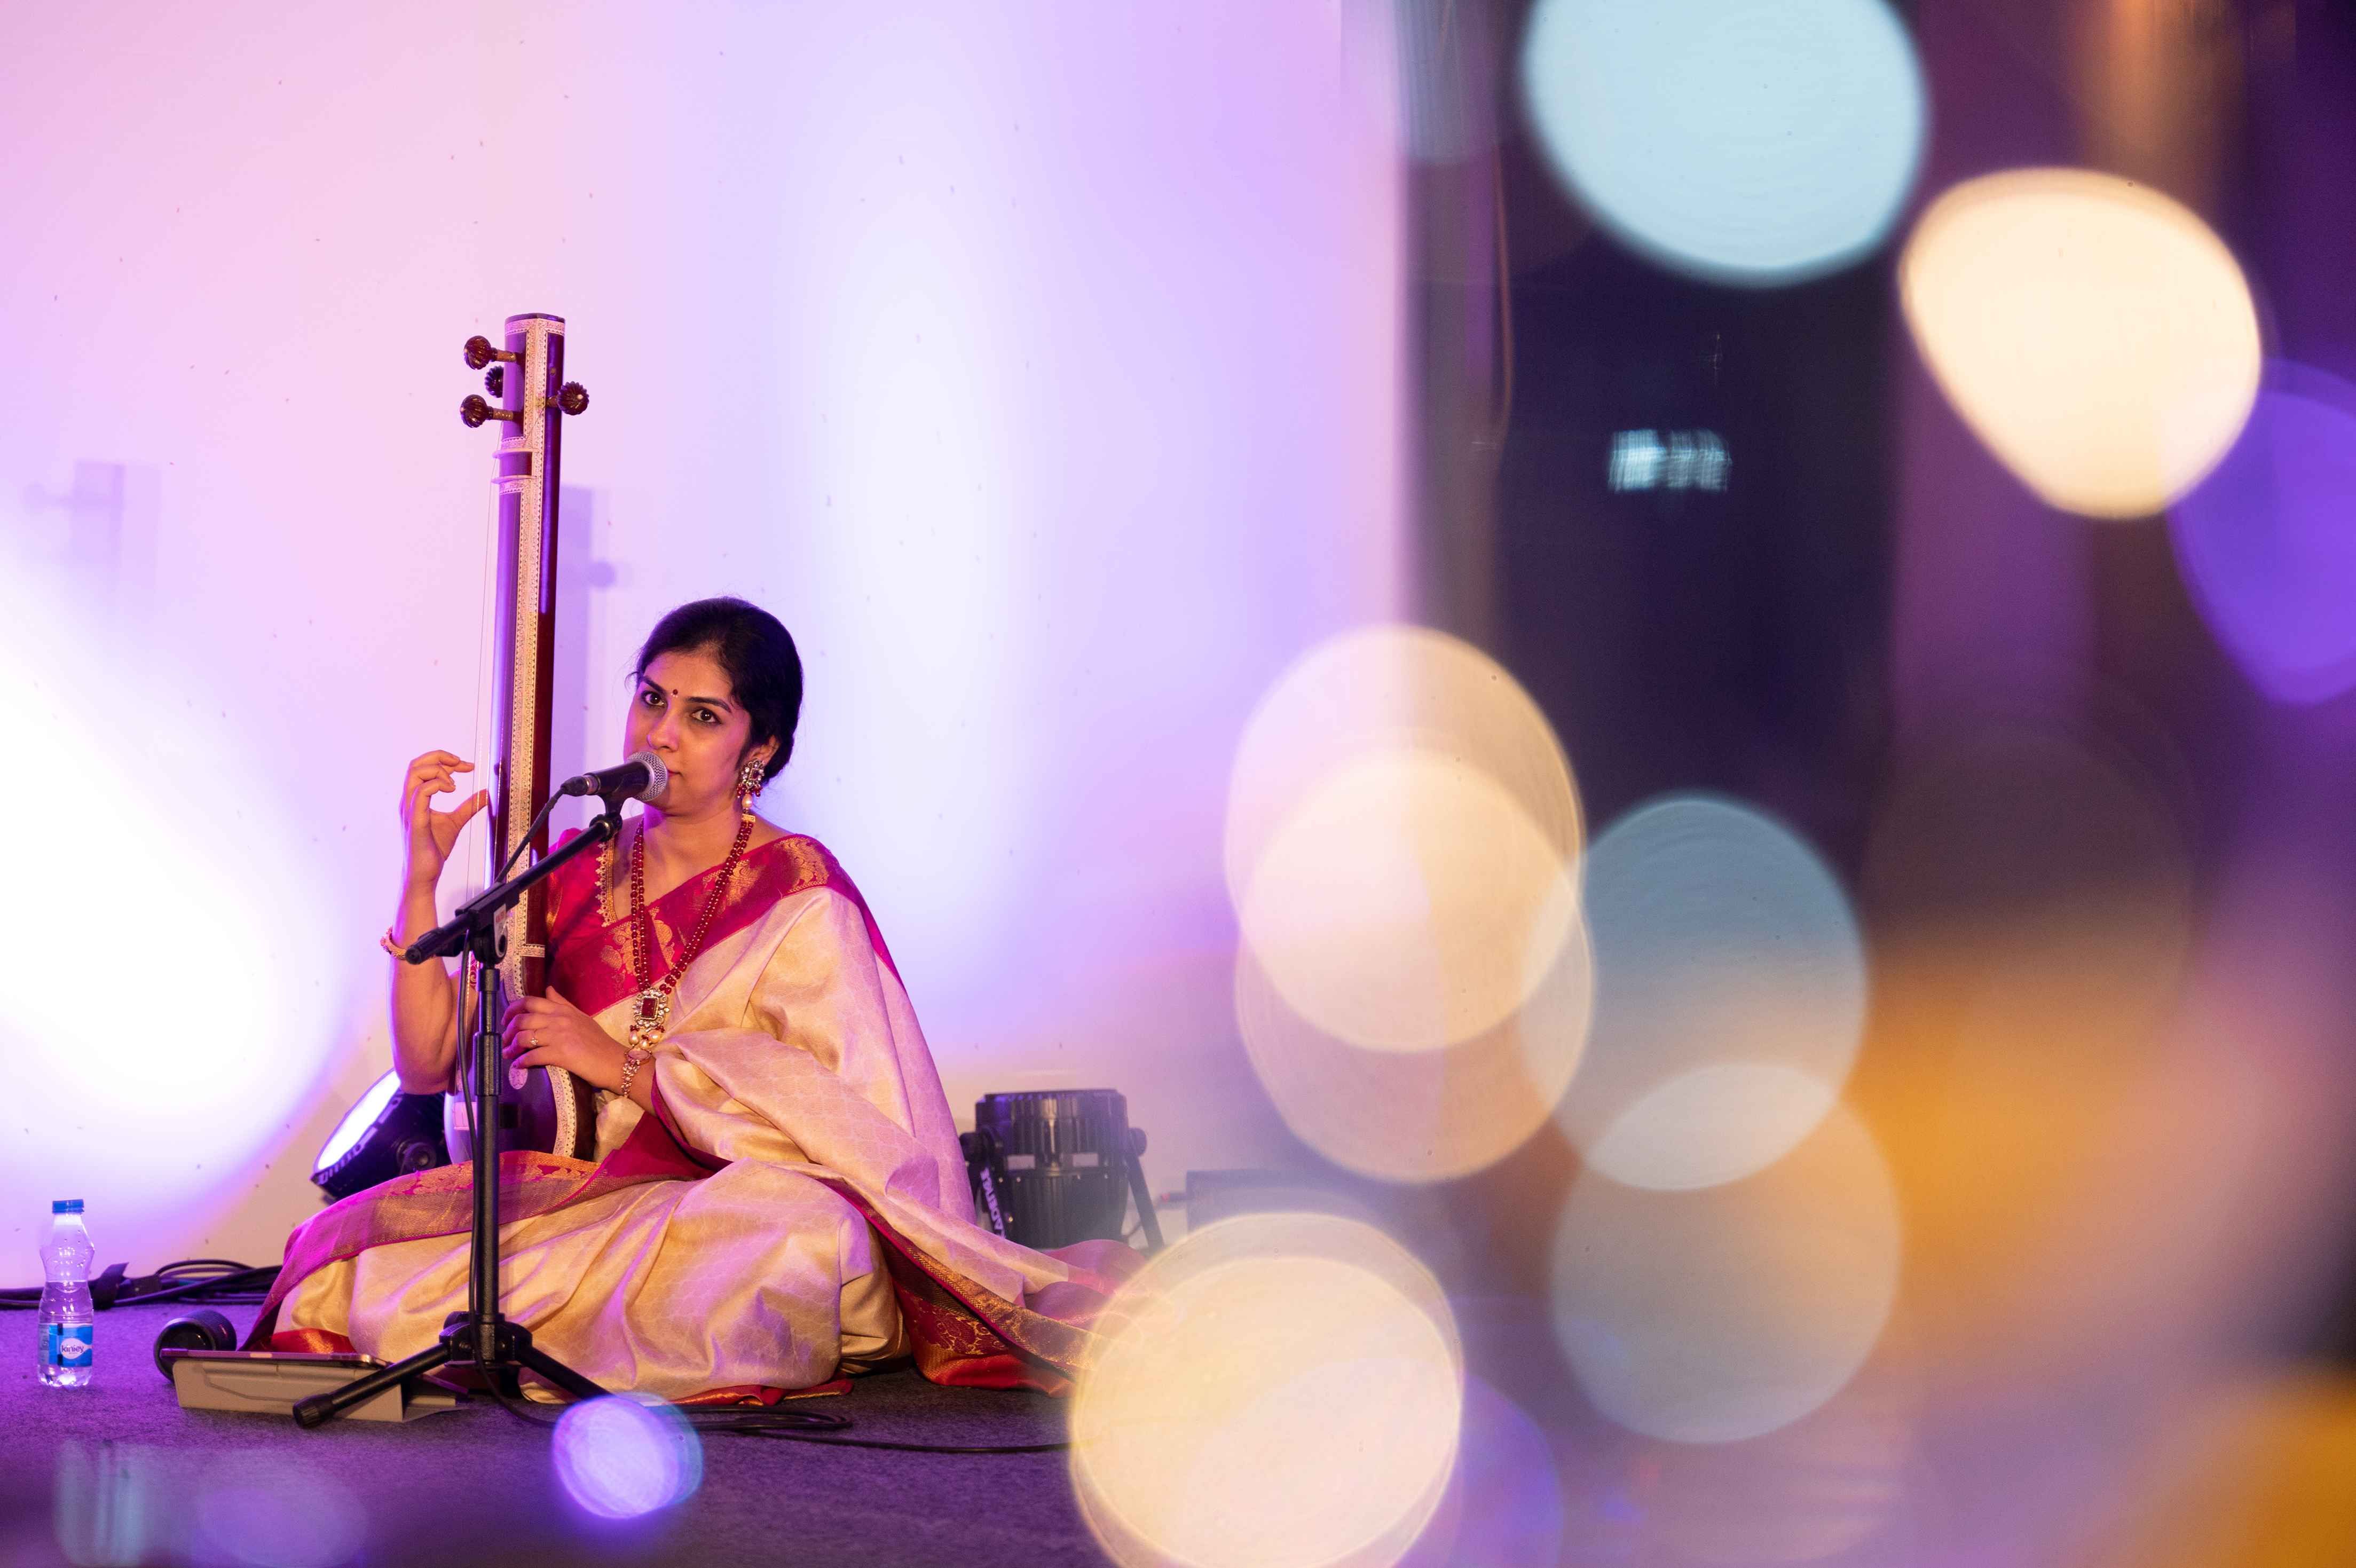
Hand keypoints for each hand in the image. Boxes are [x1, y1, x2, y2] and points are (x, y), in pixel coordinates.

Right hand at [402, 750, 488, 892]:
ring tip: (455, 784)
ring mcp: (410, 810)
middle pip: (415, 764)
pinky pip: (421, 794)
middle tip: (462, 764)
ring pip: (415, 774)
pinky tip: (452, 790)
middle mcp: (409, 801)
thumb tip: (485, 793)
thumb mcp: (456, 821)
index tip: (468, 765)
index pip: (423, 767)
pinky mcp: (416, 821)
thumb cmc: (434, 848)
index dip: (446, 760)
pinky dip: (437, 785)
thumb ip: (468, 806)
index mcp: (415, 799)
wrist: (425, 873)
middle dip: (440, 757)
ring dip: (439, 771)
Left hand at [501, 988, 626, 1091]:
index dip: (512, 1009)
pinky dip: (521, 1062)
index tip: (506, 1020)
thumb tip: (547, 989)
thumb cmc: (599, 1041)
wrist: (614, 1061)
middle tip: (505, 1041)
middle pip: (522, 1019)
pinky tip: (518, 1066)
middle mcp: (558, 1020)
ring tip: (508, 1054)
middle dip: (508, 1031)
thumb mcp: (581, 1017)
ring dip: (511, 1048)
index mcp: (562, 1010)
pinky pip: (532, 1056)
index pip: (530, 1002)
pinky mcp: (560, 1054)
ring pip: (524, 1037)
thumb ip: (562, 1003)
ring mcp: (558, 1036)